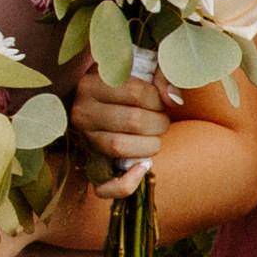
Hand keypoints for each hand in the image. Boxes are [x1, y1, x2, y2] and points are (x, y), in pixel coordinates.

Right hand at [70, 60, 178, 199]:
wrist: (98, 103)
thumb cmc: (125, 85)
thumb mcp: (140, 69)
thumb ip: (162, 75)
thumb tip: (174, 100)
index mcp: (92, 83)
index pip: (137, 94)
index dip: (159, 100)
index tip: (160, 101)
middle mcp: (82, 112)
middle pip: (133, 121)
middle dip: (159, 123)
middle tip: (161, 120)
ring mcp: (83, 140)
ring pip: (120, 147)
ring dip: (151, 145)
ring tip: (155, 137)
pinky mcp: (88, 166)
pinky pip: (104, 187)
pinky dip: (127, 184)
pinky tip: (143, 168)